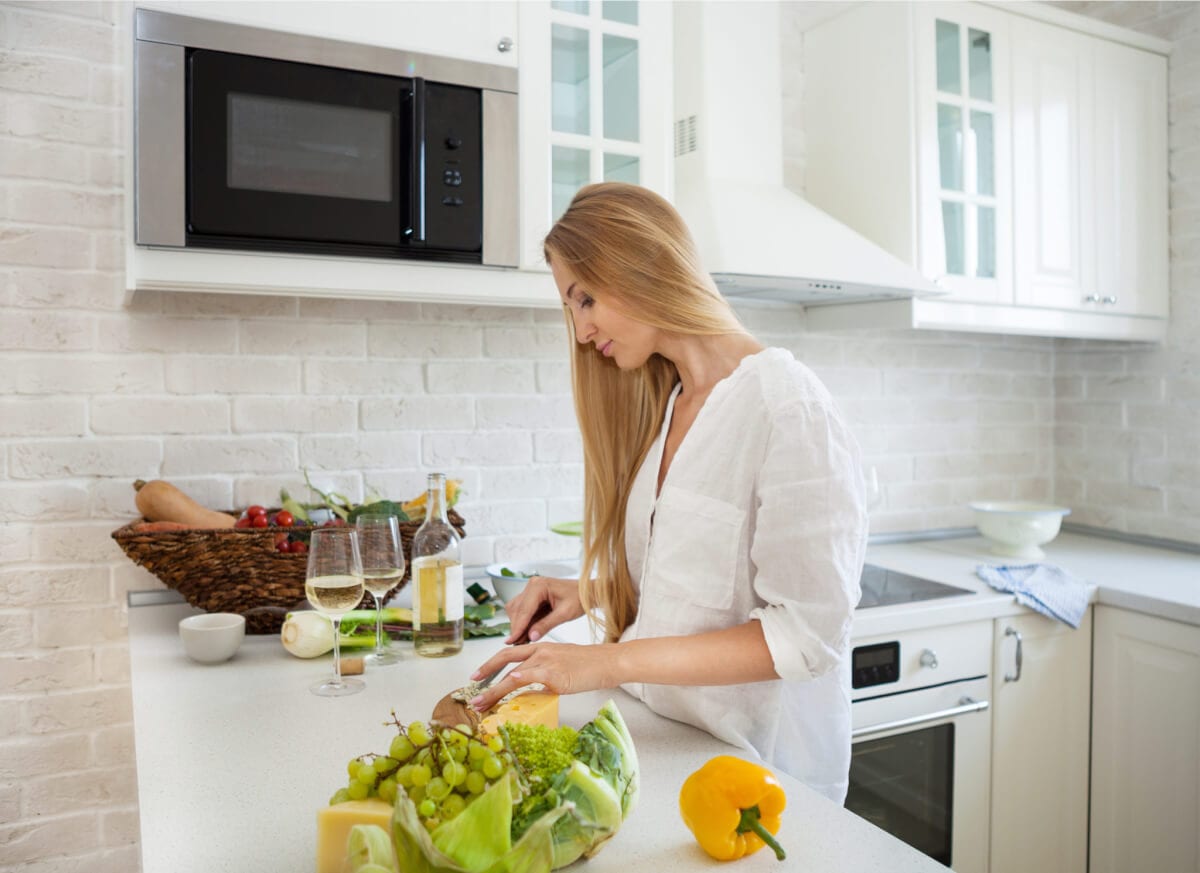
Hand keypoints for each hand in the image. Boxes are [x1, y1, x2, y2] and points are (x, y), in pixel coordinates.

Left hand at [468, 641, 620, 711]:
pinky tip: (508, 684)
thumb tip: (527, 691)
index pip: (508, 654)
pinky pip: (531, 675)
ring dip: (494, 690)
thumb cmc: (587, 666)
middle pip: (504, 659)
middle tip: (471, 691)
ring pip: (512, 673)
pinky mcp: (555, 673)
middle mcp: (539, 651)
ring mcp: (546, 661)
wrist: (606, 662)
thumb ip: (541, 676)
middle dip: (484, 675)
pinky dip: (518, 679)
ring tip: (482, 703)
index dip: (490, 664)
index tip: (478, 676)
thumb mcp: (559, 667)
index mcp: (540, 648)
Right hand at [502, 575, 583, 643]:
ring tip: (523, 640)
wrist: (587, 593)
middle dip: (517, 627)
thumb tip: (532, 636)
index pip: (524, 609)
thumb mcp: (564, 614)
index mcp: (539, 585)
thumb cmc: (579, 598)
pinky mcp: (533, 596)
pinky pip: (522, 610)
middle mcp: (533, 585)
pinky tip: (527, 632)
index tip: (511, 640)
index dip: (517, 627)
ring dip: (519, 625)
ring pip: (516, 610)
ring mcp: (531, 590)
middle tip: (517, 644)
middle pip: (517, 610)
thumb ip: (546, 625)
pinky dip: (523, 622)